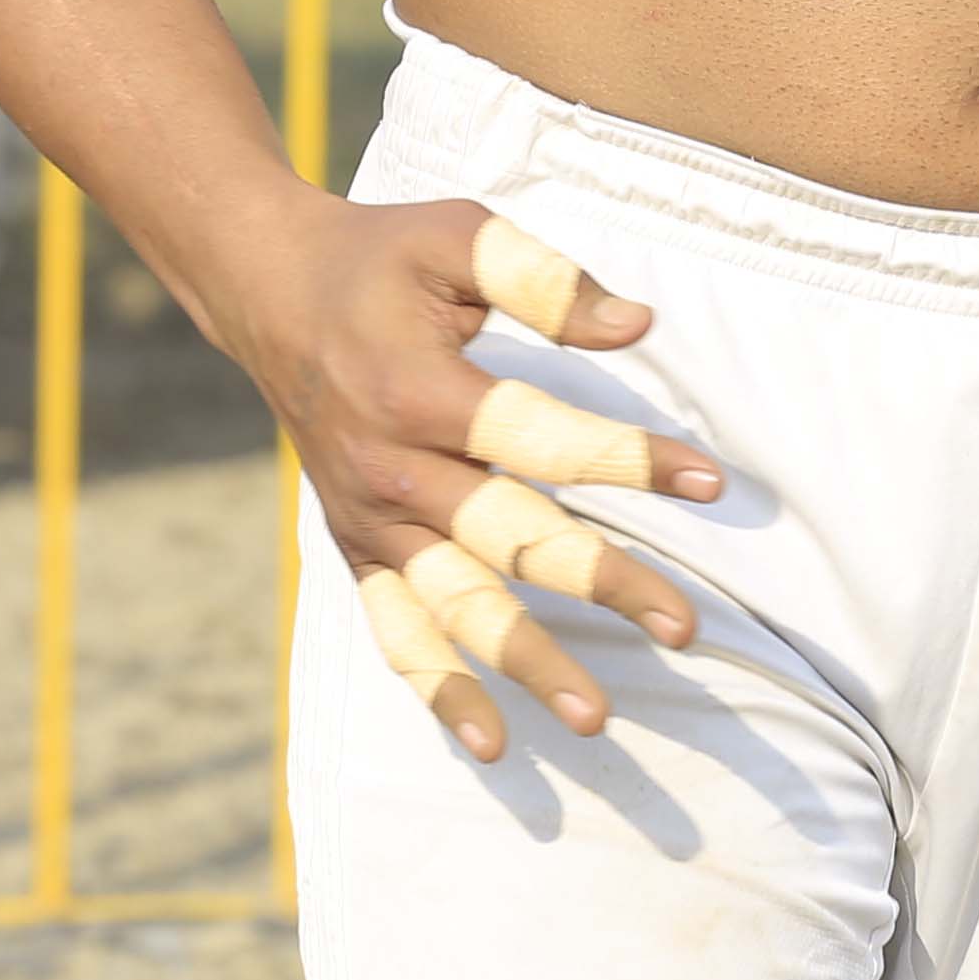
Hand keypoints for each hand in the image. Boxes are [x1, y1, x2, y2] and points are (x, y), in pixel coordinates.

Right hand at [217, 193, 727, 763]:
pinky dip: (438, 690)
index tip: (710, 485)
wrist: (268, 291)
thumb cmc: (381, 257)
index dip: (629, 460)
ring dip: (527, 662)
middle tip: (684, 628)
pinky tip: (492, 743)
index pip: (540, 436)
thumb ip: (545, 280)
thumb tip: (638, 326)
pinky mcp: (355, 547)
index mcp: (420, 391)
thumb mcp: (459, 236)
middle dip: (601, 584)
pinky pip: (395, 630)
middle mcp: (393, 469)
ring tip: (596, 717)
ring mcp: (371, 520)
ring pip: (456, 605)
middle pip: (510, 539)